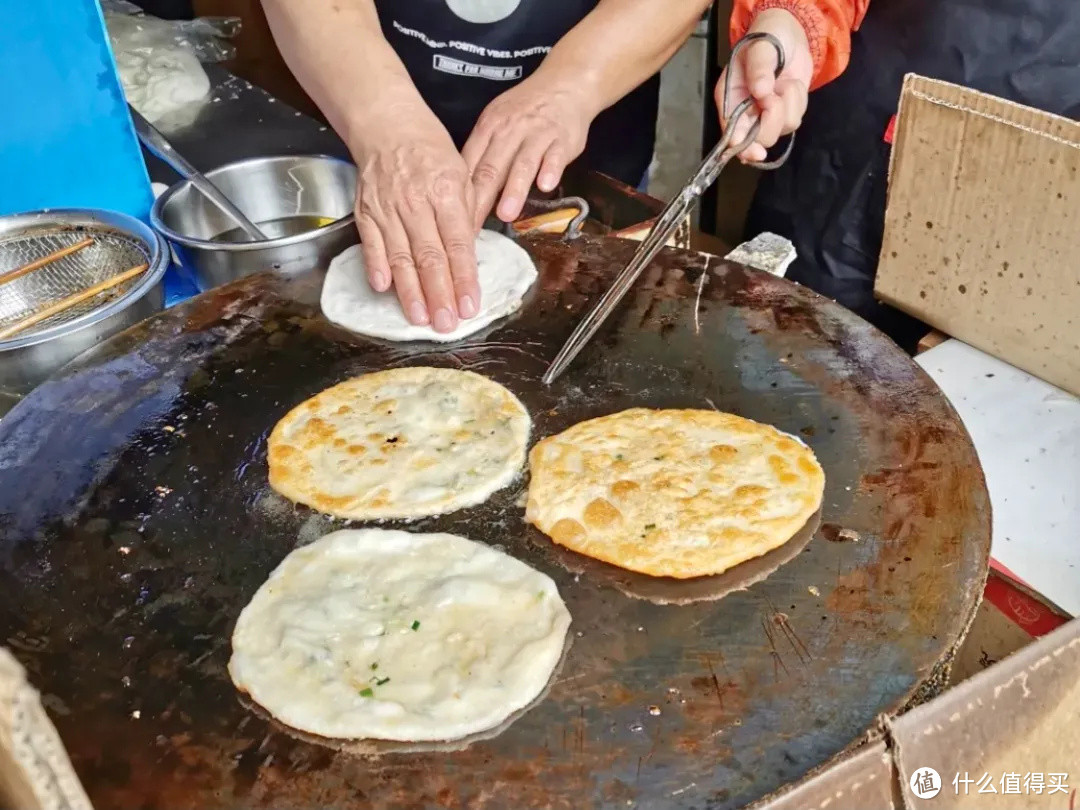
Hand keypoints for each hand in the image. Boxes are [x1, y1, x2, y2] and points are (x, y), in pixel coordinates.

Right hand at [352, 107, 479, 332]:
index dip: (464, 278)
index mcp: (446, 193)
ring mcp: (387, 209)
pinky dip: (375, 266)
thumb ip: (466, 215)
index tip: (470, 305)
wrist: (387, 126)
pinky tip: (383, 289)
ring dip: (411, 292)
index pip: (458, 244)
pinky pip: (371, 244)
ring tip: (420, 318)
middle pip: (430, 257)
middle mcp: (416, 203)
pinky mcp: (366, 212)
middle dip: (440, 294)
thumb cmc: (430, 151)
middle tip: (447, 323)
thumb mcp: (461, 174)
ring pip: (401, 257)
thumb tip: (470, 254)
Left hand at [462, 78, 592, 227]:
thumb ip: (482, 156)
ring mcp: (536, 134)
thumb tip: (463, 194)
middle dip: (481, 200)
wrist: (563, 85)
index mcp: (487, 129)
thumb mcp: (496, 124)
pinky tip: (546, 186)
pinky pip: (555, 155)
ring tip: (506, 215)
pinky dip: (550, 170)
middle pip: (491, 168)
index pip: (469, 166)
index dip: (461, 196)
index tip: (455, 223)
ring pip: (522, 163)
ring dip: (514, 190)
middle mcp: (509, 131)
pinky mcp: (562, 139)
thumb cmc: (525, 111)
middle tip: (473, 228)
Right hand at [717, 9, 812, 163]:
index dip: (742, 145)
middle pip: (759, 139)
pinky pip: (795, 121)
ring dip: (788, 104)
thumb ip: (759, 68)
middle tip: (774, 94)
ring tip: (783, 82)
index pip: (732, 132)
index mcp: (729, 100)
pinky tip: (791, 86)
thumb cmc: (767, 37)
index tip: (755, 151)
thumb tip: (761, 91)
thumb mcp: (760, 48)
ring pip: (781, 130)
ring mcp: (766, 116)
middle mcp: (745, 113)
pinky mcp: (785, 115)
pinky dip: (798, 102)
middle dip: (772, 119)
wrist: (789, 34)